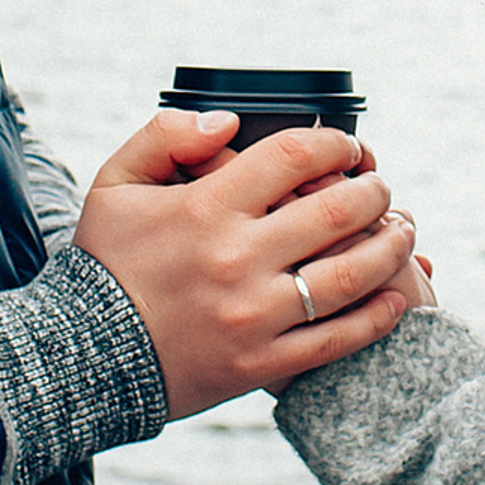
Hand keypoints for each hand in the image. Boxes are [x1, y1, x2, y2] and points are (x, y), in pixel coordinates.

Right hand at [75, 112, 419, 417]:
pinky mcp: (261, 363)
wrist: (81, 357)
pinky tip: (395, 297)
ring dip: (390, 248)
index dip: (334, 143)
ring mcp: (253, 315)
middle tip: (382, 188)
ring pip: (349, 276)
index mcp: (205, 208)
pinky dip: (377, 316)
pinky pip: (337, 339)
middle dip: (374, 192)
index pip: (294, 157)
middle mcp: (236, 259)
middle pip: (336, 213)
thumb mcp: (114, 183)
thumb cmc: (105, 262)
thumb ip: (165, 136)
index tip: (347, 145)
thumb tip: (229, 122)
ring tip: (404, 231)